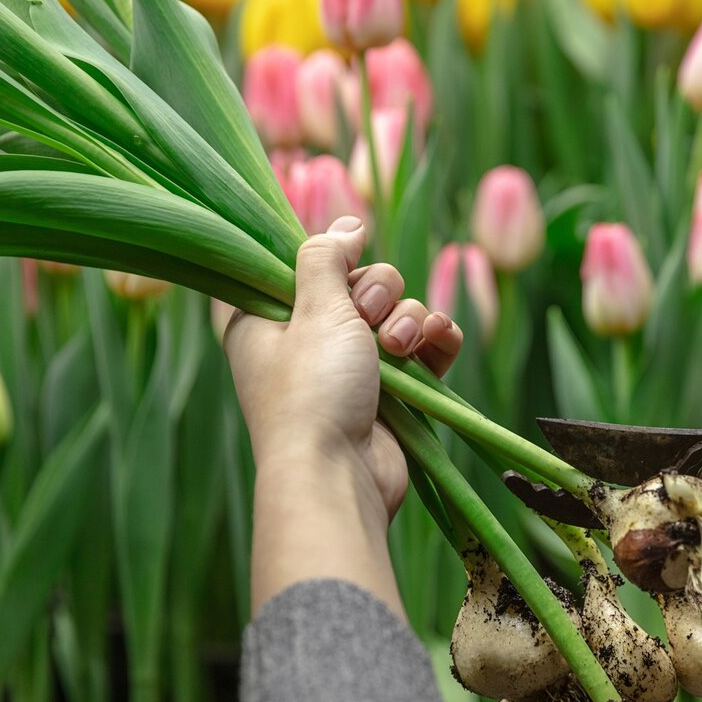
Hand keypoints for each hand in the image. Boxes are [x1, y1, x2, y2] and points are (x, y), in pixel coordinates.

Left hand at [224, 216, 463, 612]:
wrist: (338, 476)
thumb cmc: (311, 393)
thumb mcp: (313, 308)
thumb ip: (325, 257)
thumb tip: (346, 225)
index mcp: (267, 319)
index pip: (300, 265)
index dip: (328, 258)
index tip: (343, 261)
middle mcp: (308, 340)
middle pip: (359, 281)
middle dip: (377, 291)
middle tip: (365, 318)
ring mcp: (352, 367)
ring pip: (397, 310)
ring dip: (409, 318)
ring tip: (400, 348)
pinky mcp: (393, 392)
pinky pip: (425, 345)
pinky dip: (433, 341)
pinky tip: (435, 346)